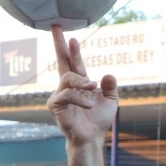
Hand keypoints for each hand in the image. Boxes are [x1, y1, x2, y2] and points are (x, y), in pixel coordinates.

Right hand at [46, 26, 117, 146]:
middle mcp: (67, 85)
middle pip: (62, 60)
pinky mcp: (55, 105)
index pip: (73, 61)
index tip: (67, 32)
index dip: (71, 47)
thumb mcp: (111, 100)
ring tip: (93, 87)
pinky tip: (89, 106)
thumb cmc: (98, 119)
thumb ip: (110, 86)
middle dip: (59, 44)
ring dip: (81, 81)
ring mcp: (59, 94)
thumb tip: (107, 74)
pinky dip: (79, 98)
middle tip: (56, 28)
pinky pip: (66, 95)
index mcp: (80, 82)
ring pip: (67, 78)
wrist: (92, 137)